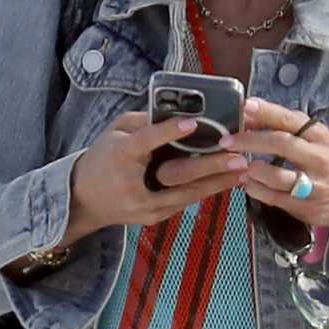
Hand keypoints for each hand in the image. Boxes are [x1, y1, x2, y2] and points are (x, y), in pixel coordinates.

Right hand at [70, 111, 249, 235]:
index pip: (146, 141)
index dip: (169, 132)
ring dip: (218, 183)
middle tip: (238, 156)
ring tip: (244, 172)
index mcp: (121, 155)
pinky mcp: (154, 216)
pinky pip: (185, 202)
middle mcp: (134, 184)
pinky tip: (228, 182)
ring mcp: (145, 205)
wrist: (83, 200)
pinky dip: (207, 191)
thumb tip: (178, 111)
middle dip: (210, 166)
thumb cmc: (102, 159)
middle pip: (176, 175)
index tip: (193, 123)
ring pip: (187, 194)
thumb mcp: (115, 132)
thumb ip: (144, 121)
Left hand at [225, 97, 328, 249]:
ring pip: (277, 175)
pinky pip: (275, 198)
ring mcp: (314, 185)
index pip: (292, 119)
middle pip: (282, 144)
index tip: (245, 106)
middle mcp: (319, 158)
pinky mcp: (307, 207)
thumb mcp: (320, 141)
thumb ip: (289, 129)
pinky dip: (256, 190)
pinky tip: (248, 183)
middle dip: (250, 140)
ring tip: (238, 165)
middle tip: (228, 140)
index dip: (267, 111)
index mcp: (321, 137)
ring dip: (252, 169)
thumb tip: (251, 116)